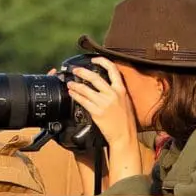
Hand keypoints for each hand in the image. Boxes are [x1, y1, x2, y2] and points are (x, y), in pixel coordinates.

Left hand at [63, 60, 147, 186]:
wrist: (124, 136)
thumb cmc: (125, 121)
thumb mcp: (125, 102)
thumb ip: (116, 92)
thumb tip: (105, 85)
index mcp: (121, 90)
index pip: (112, 69)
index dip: (102, 61)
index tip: (94, 60)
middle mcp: (113, 94)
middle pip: (95, 77)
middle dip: (82, 72)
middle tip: (75, 70)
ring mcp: (104, 103)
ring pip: (86, 89)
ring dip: (75, 85)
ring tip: (70, 84)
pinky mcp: (97, 112)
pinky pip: (83, 101)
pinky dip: (76, 95)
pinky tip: (72, 94)